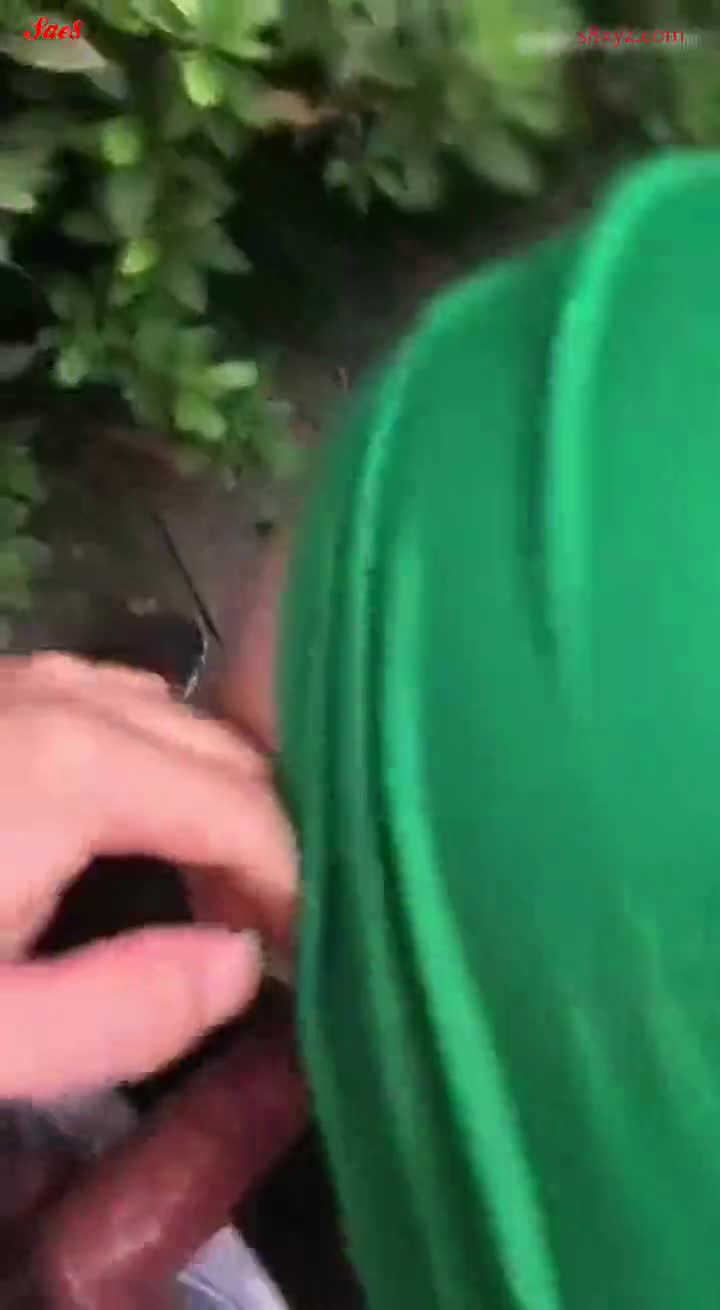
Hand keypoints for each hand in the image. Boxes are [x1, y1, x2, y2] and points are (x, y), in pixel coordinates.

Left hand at [0, 653, 295, 1098]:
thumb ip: (121, 1012)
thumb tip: (243, 965)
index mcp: (76, 767)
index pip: (248, 811)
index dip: (297, 887)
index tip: (306, 961)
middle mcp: (66, 693)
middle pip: (224, 751)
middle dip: (264, 841)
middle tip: (265, 937)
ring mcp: (29, 674)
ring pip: (176, 717)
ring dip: (214, 797)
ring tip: (209, 891)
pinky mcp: (0, 683)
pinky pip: (118, 702)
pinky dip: (161, 758)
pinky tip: (137, 825)